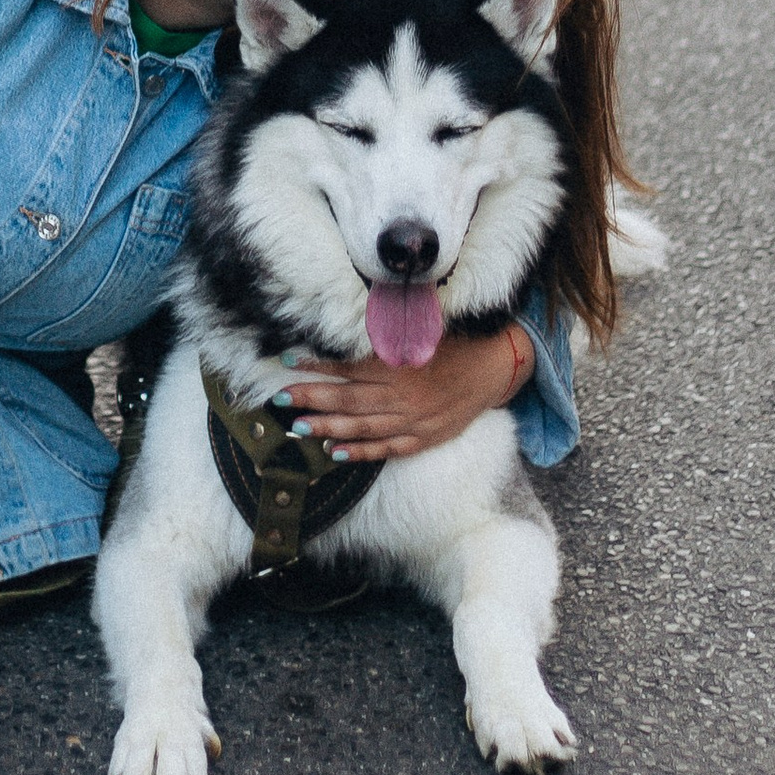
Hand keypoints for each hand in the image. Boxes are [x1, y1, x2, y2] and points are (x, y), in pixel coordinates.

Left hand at [282, 325, 524, 462]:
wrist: (495, 366)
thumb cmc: (454, 341)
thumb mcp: (423, 328)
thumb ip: (390, 331)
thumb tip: (353, 321)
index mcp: (401, 364)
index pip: (350, 366)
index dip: (317, 364)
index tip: (287, 359)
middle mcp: (404, 395)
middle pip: (349, 399)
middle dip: (311, 399)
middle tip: (278, 400)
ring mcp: (414, 420)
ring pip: (363, 426)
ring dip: (328, 427)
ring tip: (298, 427)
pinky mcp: (424, 437)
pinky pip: (388, 448)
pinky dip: (361, 452)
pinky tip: (335, 452)